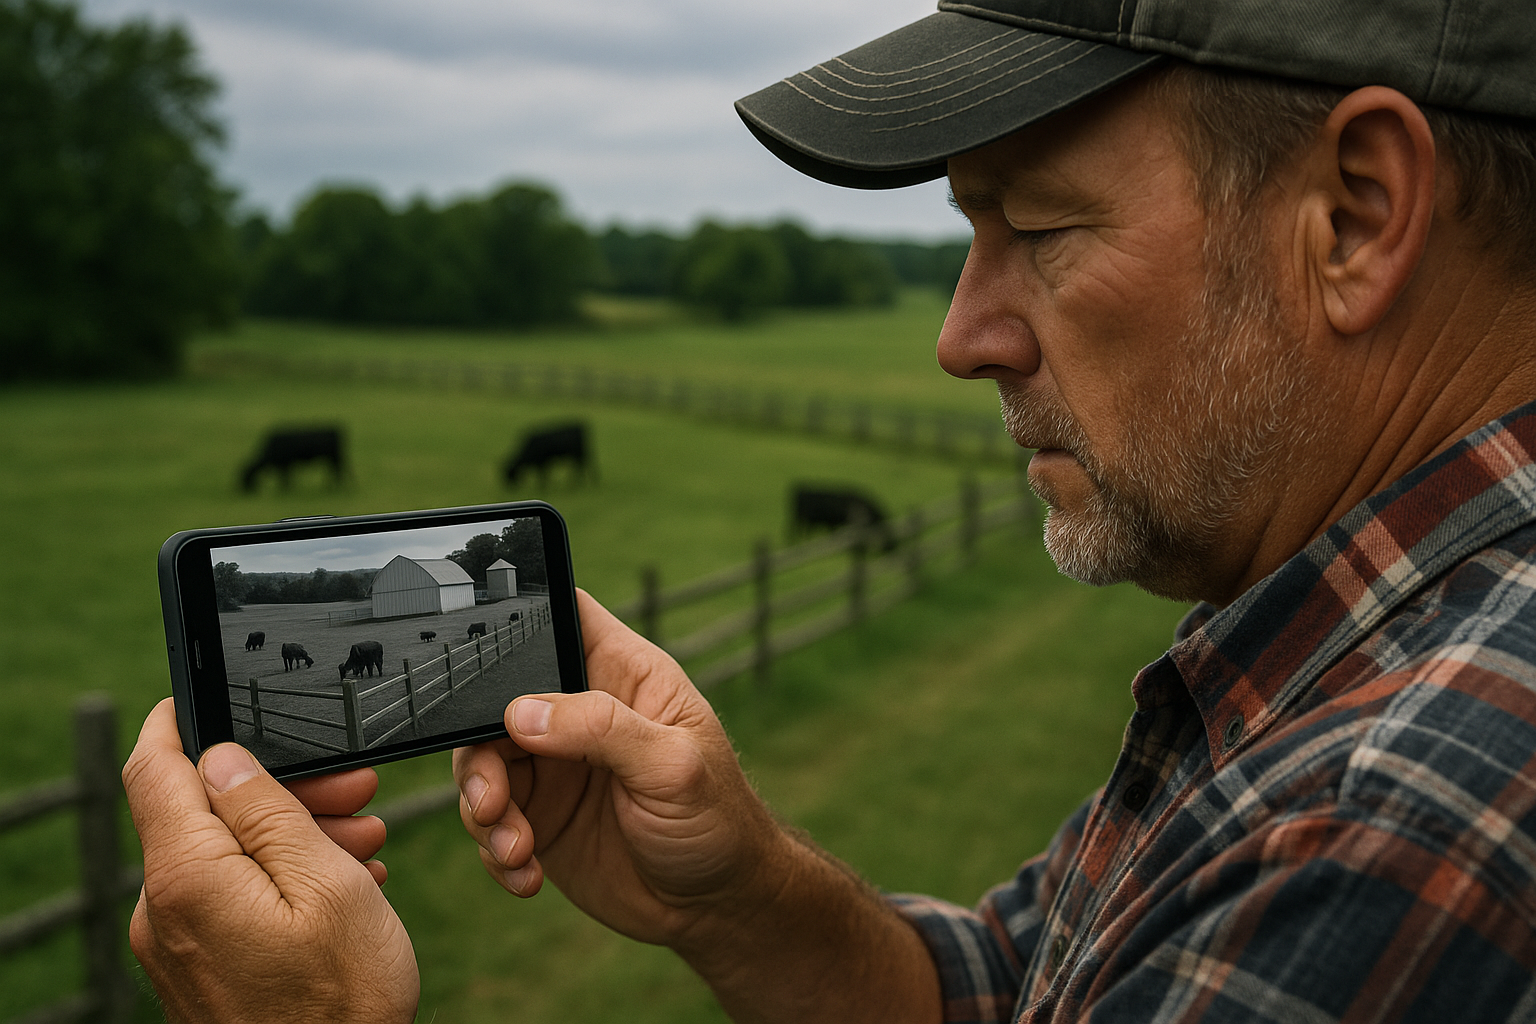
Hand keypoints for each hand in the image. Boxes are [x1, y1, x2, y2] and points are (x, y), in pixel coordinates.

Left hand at [123, 698, 418, 1023]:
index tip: (204, 694)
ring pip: (226, 853)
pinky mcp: (198, 970)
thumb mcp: (325, 883)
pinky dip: (281, 875)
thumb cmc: (342, 1001)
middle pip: (204, 810)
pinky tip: (342, 882)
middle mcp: (165, 910)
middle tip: (356, 791)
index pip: (155, 770)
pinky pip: (230, 897)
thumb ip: (267, 810)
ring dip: (293, 832)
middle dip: (280, 786)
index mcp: (188, 876)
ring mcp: (177, 945)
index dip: (179, 721)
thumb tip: (222, 755)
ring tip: (366, 843)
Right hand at [453, 590, 787, 948]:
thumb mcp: (672, 767)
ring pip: (482, 763)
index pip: (564, 617)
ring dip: (484, 809)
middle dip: (480, 750)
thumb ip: (603, 730)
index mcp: (621, 675)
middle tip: (492, 800)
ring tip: (516, 848)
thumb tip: (521, 712)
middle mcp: (580, 713)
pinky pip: (489, 821)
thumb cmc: (719, 821)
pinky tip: (527, 873)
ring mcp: (555, 765)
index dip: (521, 619)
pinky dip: (495, 849)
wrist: (717, 905)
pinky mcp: (539, 817)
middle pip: (497, 700)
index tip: (482, 657)